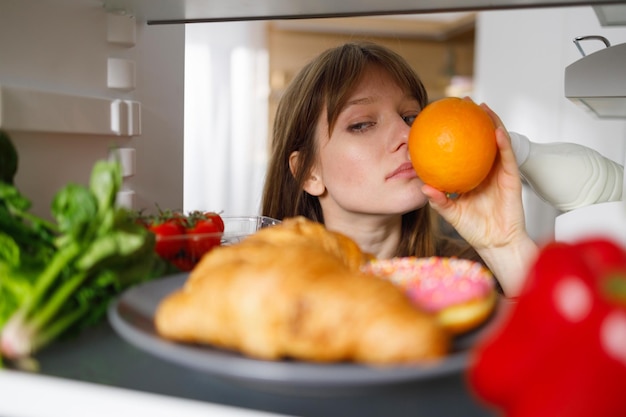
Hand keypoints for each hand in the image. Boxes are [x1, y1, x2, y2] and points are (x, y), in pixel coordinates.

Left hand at [422, 101, 537, 295]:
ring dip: (491, 122)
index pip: (463, 150)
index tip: (443, 119)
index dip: (456, 134)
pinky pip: (508, 156)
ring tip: (482, 107)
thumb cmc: (474, 229)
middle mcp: (486, 170)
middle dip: (473, 120)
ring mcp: (500, 172)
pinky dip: (503, 142)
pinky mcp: (513, 177)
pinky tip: (495, 130)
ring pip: (497, 141)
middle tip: (463, 103)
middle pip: (481, 140)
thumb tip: (423, 187)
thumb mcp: (451, 213)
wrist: (497, 243)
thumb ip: (438, 200)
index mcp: (471, 176)